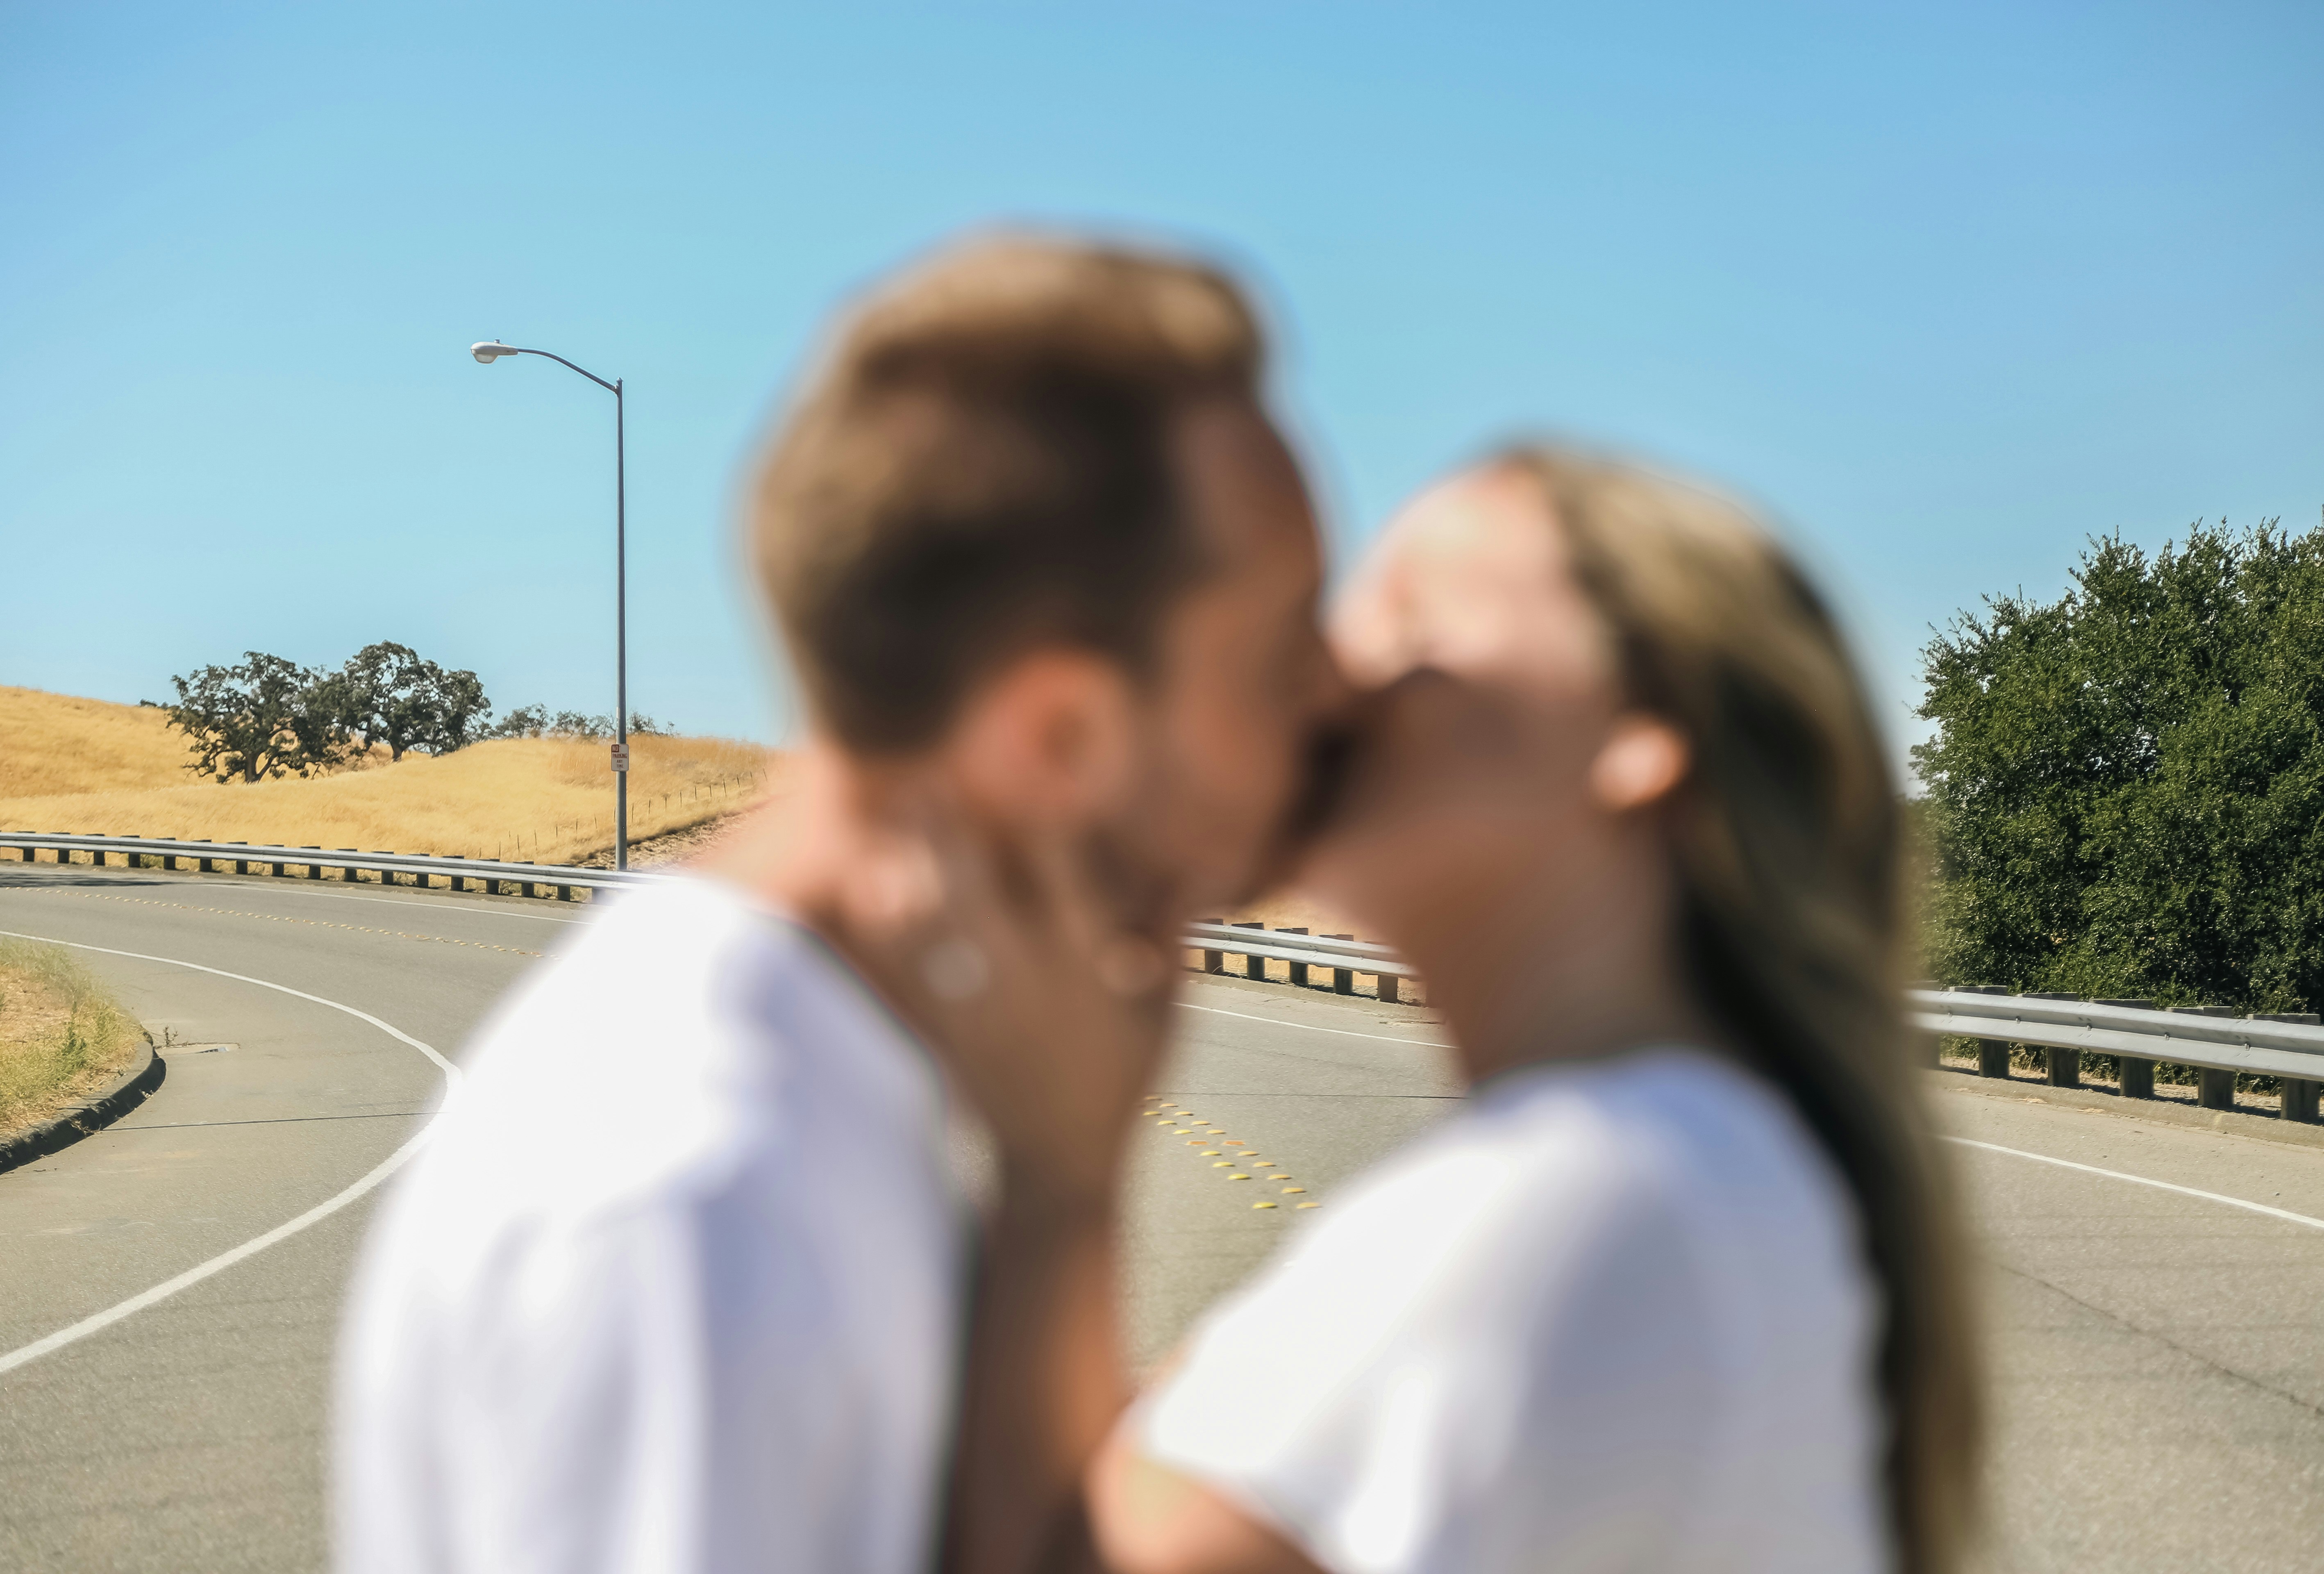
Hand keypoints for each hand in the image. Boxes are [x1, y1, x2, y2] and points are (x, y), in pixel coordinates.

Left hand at [837, 795, 1178, 1200]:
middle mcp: (1026, 981)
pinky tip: (863, 893)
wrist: (1062, 1170)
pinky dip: (879, 933)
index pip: (1058, 872)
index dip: (1039, 822)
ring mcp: (975, 1010)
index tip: (1026, 787)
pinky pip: (898, 975)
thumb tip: (1203, 872)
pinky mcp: (940, 1037)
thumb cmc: (1122, 1086)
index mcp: (1083, 967)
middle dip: (948, 830)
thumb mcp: (1166, 1020)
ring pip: (925, 926)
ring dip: (903, 872)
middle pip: (974, 887)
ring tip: (884, 824)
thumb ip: (1178, 946)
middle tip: (924, 780)